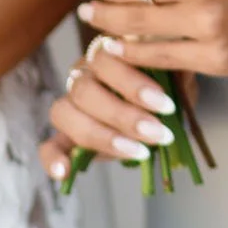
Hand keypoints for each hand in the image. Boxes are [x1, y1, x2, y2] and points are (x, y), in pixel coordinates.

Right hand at [40, 37, 186, 179]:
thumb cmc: (168, 87)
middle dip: (124, 116)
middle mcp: (82, 75)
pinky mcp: (65, 136)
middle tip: (158, 133)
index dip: (132, 84)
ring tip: (139, 152)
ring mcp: (70, 105)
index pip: (104, 59)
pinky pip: (48, 146)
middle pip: (85, 90)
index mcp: (105, 54)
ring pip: (65, 113)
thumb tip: (179, 75)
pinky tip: (65, 173)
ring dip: (103, 136)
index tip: (165, 105)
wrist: (160, 111)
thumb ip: (174, 73)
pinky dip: (53, 159)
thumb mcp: (176, 77)